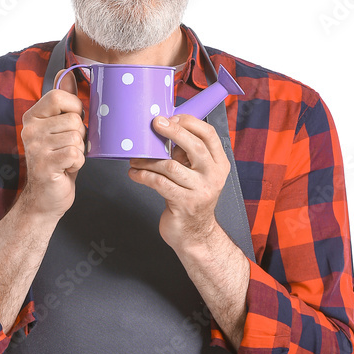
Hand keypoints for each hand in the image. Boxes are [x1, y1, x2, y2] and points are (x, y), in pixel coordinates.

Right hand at [19, 71, 85, 219]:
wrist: (45, 197)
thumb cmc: (56, 160)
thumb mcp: (60, 127)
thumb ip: (63, 100)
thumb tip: (66, 71)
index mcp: (33, 116)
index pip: (60, 96)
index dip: (75, 109)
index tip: (71, 123)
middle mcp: (30, 129)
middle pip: (74, 119)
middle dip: (80, 136)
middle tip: (67, 148)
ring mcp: (35, 147)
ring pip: (77, 137)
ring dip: (79, 151)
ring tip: (66, 159)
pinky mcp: (44, 164)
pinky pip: (75, 154)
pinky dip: (77, 163)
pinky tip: (66, 168)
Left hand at [127, 113, 230, 251]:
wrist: (195, 235)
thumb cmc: (191, 200)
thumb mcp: (195, 174)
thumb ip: (186, 155)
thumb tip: (165, 130)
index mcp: (219, 164)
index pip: (209, 134)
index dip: (189, 122)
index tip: (170, 118)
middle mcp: (213, 176)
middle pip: (194, 146)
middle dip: (172, 132)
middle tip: (154, 124)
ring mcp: (201, 191)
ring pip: (171, 166)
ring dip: (148, 160)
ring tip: (135, 160)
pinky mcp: (185, 204)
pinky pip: (159, 183)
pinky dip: (143, 176)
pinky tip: (134, 174)